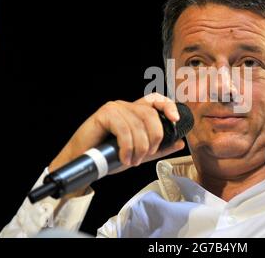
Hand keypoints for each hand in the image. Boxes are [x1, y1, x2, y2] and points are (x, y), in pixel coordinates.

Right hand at [48, 93, 185, 175]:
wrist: (83, 164)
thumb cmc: (108, 157)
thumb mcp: (139, 153)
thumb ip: (159, 148)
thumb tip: (180, 142)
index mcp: (135, 112)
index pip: (155, 100)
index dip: (168, 106)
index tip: (175, 119)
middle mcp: (126, 107)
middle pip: (151, 115)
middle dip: (154, 138)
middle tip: (146, 155)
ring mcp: (115, 108)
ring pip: (138, 124)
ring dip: (139, 147)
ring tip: (132, 161)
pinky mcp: (104, 114)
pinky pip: (124, 129)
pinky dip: (127, 147)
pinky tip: (124, 157)